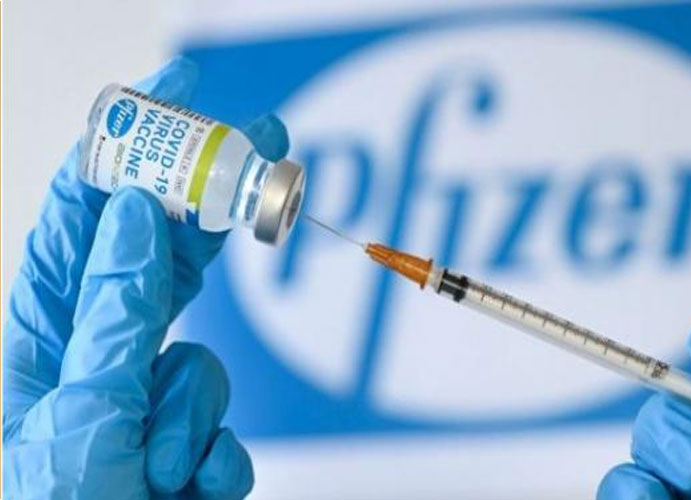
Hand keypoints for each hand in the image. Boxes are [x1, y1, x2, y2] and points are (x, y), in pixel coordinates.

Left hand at [3, 57, 288, 498]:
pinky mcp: (188, 450)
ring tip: (159, 470)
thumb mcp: (77, 423)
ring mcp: (145, 410)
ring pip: (204, 363)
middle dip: (205, 210)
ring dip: (194, 417)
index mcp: (39, 348)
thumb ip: (111, 317)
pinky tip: (182, 495)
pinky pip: (228, 430)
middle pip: (156, 261)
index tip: (168, 96)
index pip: (86, 225)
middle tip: (258, 149)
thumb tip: (134, 216)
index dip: (123, 152)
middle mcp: (92, 367)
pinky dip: (216, 464)